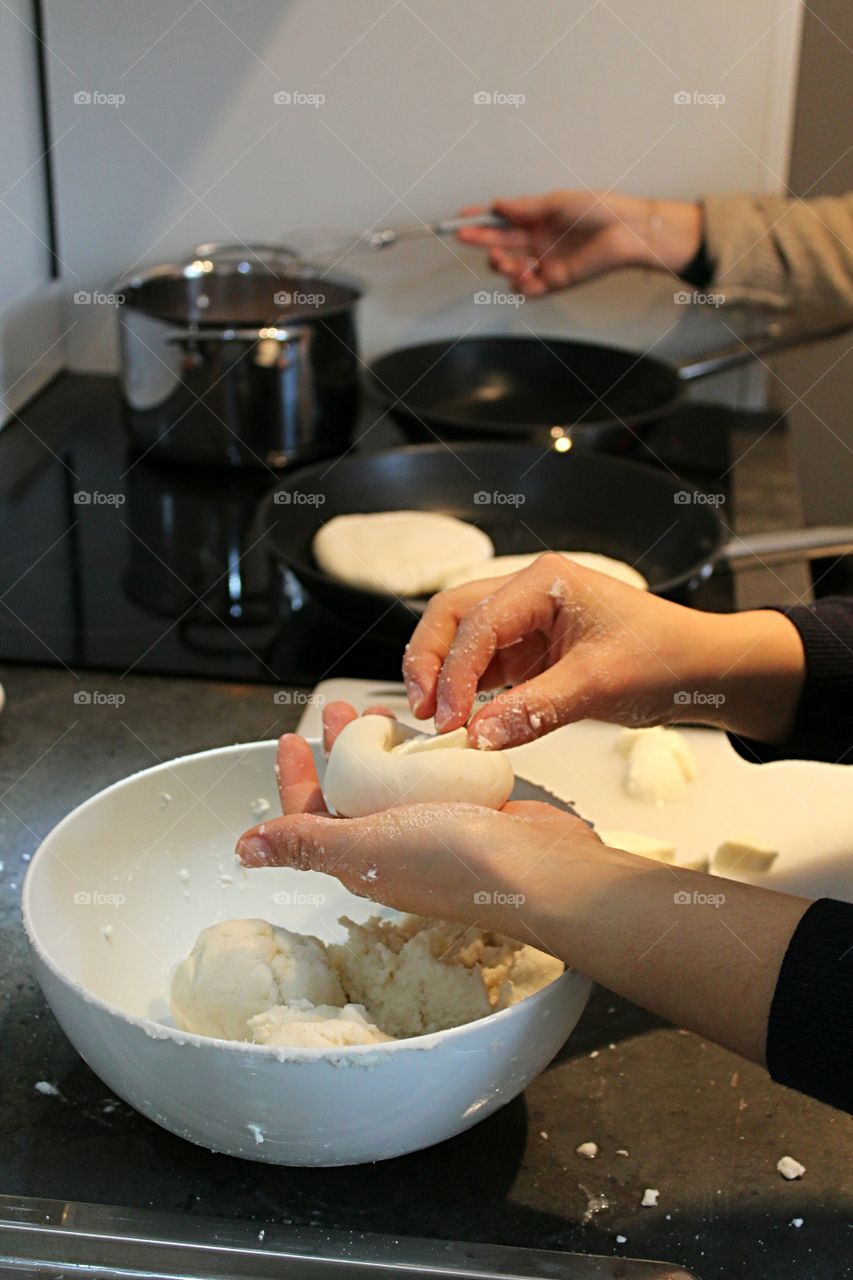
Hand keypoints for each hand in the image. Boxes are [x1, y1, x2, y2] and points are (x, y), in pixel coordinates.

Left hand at [263, 698, 601, 942]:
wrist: (542, 872)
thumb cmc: (458, 863)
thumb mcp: (368, 847)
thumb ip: (307, 842)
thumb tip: (245, 850)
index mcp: (359, 860)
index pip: (310, 817)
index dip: (294, 780)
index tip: (288, 739)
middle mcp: (392, 848)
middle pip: (352, 793)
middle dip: (340, 750)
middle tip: (338, 711)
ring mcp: (434, 831)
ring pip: (396, 784)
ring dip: (385, 748)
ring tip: (383, 711)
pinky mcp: (471, 815)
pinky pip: (439, 781)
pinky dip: (428, 753)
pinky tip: (434, 730)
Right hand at [402, 553, 805, 748]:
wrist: (702, 669)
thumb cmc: (665, 657)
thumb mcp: (600, 684)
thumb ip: (535, 710)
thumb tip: (478, 736)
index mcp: (543, 582)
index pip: (477, 622)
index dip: (455, 672)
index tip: (450, 720)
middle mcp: (527, 595)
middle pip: (452, 617)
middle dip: (430, 662)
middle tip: (424, 712)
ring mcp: (525, 624)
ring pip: (460, 642)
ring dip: (443, 679)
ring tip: (438, 722)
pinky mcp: (528, 655)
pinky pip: (482, 669)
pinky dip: (465, 693)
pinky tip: (462, 722)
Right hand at [457, 190, 702, 294]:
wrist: (624, 232)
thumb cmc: (597, 210)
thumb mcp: (556, 202)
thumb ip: (525, 208)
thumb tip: (497, 205)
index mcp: (536, 219)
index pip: (500, 220)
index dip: (479, 219)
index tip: (459, 218)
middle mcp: (537, 241)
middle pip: (499, 243)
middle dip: (480, 240)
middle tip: (466, 237)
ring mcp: (544, 262)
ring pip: (508, 268)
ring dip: (499, 264)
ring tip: (502, 259)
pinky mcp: (554, 281)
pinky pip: (527, 289)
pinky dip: (520, 284)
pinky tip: (523, 276)